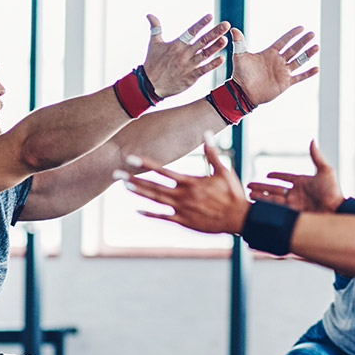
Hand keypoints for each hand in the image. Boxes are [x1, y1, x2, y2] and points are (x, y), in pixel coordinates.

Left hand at [124, 136, 250, 233]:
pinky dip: (150, 214)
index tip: (131, 158)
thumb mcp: (223, 171)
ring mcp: (182, 209)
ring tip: (124, 186)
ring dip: (139, 193)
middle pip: (153, 186)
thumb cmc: (232, 194)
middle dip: (133, 179)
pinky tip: (138, 210)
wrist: (238, 218)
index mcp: (190, 182)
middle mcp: (183, 195)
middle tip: (116, 174)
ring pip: (155, 200)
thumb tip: (207, 132)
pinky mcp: (184, 221)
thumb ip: (212, 152)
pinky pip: (164, 217)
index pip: (162, 171)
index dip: (145, 164)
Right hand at [142, 14, 231, 97]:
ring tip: (226, 39)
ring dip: (216, 46)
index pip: (191, 31)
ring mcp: (188, 65)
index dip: (201, 24)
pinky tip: (222, 58)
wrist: (150, 85)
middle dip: (215, 32)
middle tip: (226, 24)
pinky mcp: (190, 77)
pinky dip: (213, 64)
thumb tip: (149, 15)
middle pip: (202, 41)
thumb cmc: (152, 63)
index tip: (210, 16)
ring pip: (205, 54)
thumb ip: (156, 28)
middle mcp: (184, 54)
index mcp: (176, 44)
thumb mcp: (153, 44)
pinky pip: (204, 69)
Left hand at [229, 26, 319, 105]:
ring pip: (299, 61)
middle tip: (312, 34)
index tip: (301, 28)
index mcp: (270, 53)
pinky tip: (316, 68)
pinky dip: (308, 73)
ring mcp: (282, 72)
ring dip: (308, 54)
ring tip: (317, 46)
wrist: (243, 92)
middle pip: (294, 49)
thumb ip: (239, 43)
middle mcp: (278, 61)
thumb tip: (233, 29)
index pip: (284, 41)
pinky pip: (299, 77)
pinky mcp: (285, 83)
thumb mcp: (240, 56)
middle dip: (303, 42)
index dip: (292, 35)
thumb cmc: (240, 74)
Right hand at [247, 141, 342, 212]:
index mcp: (302, 182)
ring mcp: (293, 204)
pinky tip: (257, 204)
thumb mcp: (325, 171)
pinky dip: (266, 206)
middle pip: (274, 189)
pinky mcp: (292, 214)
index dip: (276, 176)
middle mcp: (295, 193)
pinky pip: (276, 209)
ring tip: (249, 194)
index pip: (285, 178)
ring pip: (272, 199)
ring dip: (260, 196)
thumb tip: (312, 140)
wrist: (335, 211)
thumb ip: (317, 156)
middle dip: (261, 187)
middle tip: (249, 186)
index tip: (267, 175)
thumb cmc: (333, 191)